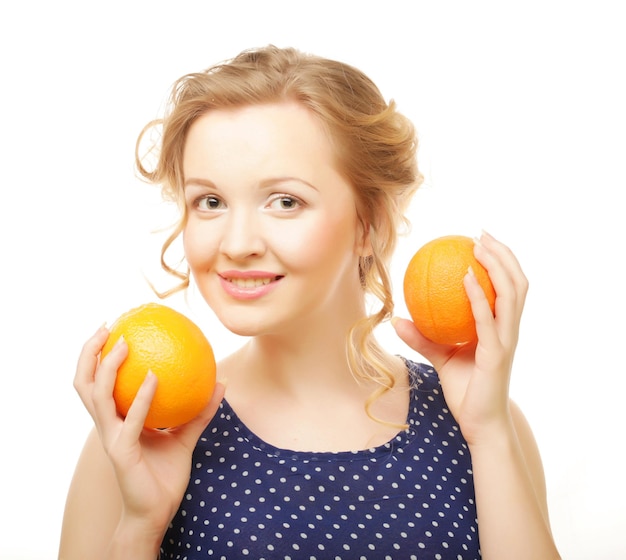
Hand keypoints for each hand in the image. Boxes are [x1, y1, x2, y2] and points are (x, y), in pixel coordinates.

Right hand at [73, 327, 224, 534]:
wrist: (157, 513)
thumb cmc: (165, 475)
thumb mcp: (186, 436)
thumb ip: (200, 411)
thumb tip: (221, 382)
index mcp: (117, 420)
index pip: (99, 383)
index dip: (98, 356)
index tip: (114, 329)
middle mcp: (108, 425)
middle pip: (84, 383)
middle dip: (89, 353)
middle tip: (107, 327)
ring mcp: (111, 438)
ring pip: (97, 396)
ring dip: (107, 367)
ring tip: (124, 343)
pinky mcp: (122, 452)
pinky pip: (130, 419)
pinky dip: (140, 397)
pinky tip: (153, 377)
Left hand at [393, 231, 527, 444]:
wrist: (480, 424)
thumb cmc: (465, 390)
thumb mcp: (441, 357)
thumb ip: (422, 337)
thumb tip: (396, 318)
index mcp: (501, 328)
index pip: (508, 287)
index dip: (500, 262)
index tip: (480, 241)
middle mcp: (509, 330)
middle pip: (517, 282)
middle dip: (503, 254)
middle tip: (480, 234)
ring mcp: (506, 340)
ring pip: (512, 293)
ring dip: (497, 265)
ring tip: (478, 247)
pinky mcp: (498, 353)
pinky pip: (488, 317)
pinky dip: (479, 294)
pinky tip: (465, 277)